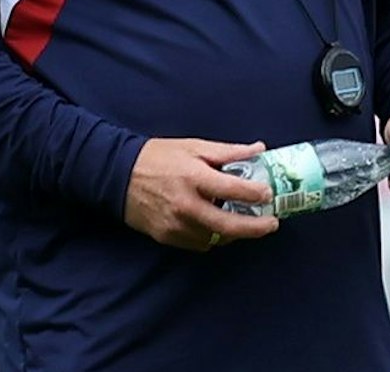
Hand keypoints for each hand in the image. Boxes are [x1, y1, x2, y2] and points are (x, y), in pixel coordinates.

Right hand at [124, 138, 279, 251]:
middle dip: (256, 228)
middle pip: (229, 225)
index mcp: (194, 177)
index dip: (256, 194)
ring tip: (246, 222)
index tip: (269, 194)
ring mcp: (175, 224)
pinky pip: (199, 243)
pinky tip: (219, 225)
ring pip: (216, 238)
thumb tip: (259, 149)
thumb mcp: (194, 146)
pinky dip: (213, 236)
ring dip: (234, 233)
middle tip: (272, 224)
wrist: (117, 175)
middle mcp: (186, 205)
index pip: (234, 190)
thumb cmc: (159, 157)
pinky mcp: (166, 236)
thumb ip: (228, 151)